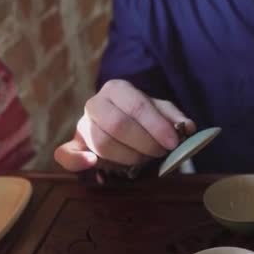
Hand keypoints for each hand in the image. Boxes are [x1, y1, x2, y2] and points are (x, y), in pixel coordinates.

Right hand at [54, 79, 195, 171]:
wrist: (122, 122)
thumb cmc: (144, 118)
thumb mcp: (162, 112)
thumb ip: (175, 118)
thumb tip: (187, 128)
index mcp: (117, 89)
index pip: (136, 106)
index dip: (156, 126)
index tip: (172, 142)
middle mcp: (95, 104)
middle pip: (117, 125)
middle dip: (144, 143)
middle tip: (161, 153)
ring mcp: (82, 125)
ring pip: (100, 142)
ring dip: (128, 156)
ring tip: (144, 159)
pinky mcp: (74, 145)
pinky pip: (65, 154)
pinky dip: (77, 161)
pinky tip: (93, 164)